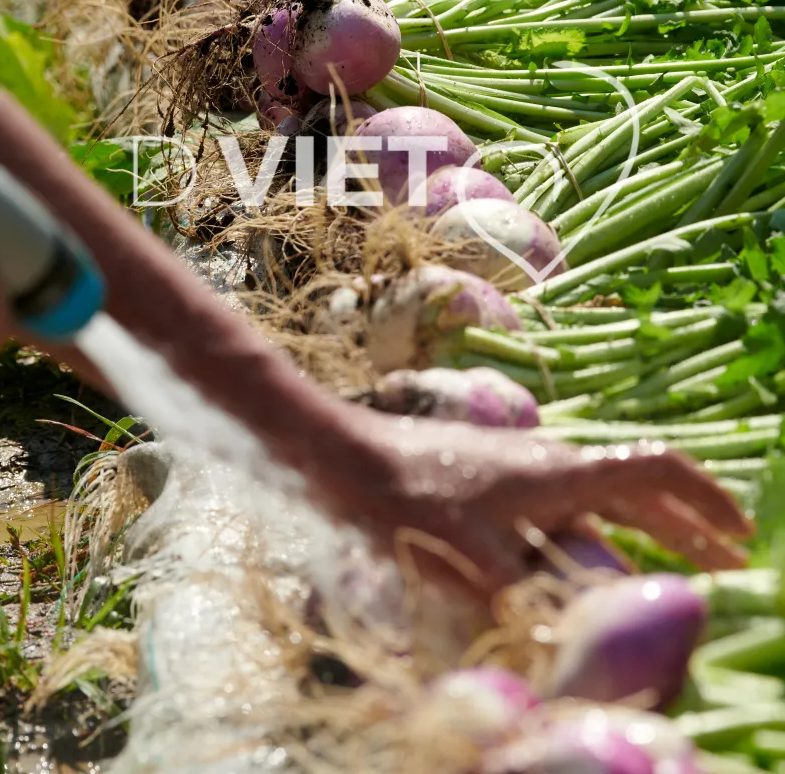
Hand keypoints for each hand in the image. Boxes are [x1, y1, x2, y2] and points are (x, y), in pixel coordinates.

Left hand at [312, 408, 752, 596]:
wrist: (347, 454)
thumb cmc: (407, 497)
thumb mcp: (468, 556)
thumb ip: (527, 597)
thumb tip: (575, 633)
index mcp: (559, 473)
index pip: (655, 473)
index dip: (705, 500)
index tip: (740, 532)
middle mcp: (552, 464)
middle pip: (639, 490)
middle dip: (687, 526)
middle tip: (726, 563)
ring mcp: (524, 470)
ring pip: (602, 503)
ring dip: (643, 535)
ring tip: (671, 572)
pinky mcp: (498, 481)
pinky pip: (567, 511)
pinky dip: (596, 538)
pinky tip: (587, 568)